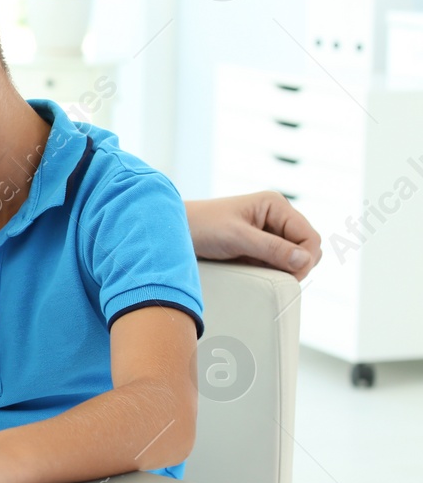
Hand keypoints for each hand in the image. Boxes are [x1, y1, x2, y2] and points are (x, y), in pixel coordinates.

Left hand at [185, 191, 321, 279]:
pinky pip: (278, 262)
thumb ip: (271, 248)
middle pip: (307, 248)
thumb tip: (305, 260)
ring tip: (262, 273)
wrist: (172, 230)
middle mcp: (276, 215)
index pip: (310, 237)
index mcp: (276, 205)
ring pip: (295, 257)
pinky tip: (257, 272)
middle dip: (297, 265)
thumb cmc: (202, 227)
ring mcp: (269, 231)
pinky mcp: (259, 245)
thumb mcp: (236, 237)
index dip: (305, 259)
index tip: (288, 276)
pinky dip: (274, 270)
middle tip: (275, 277)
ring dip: (286, 269)